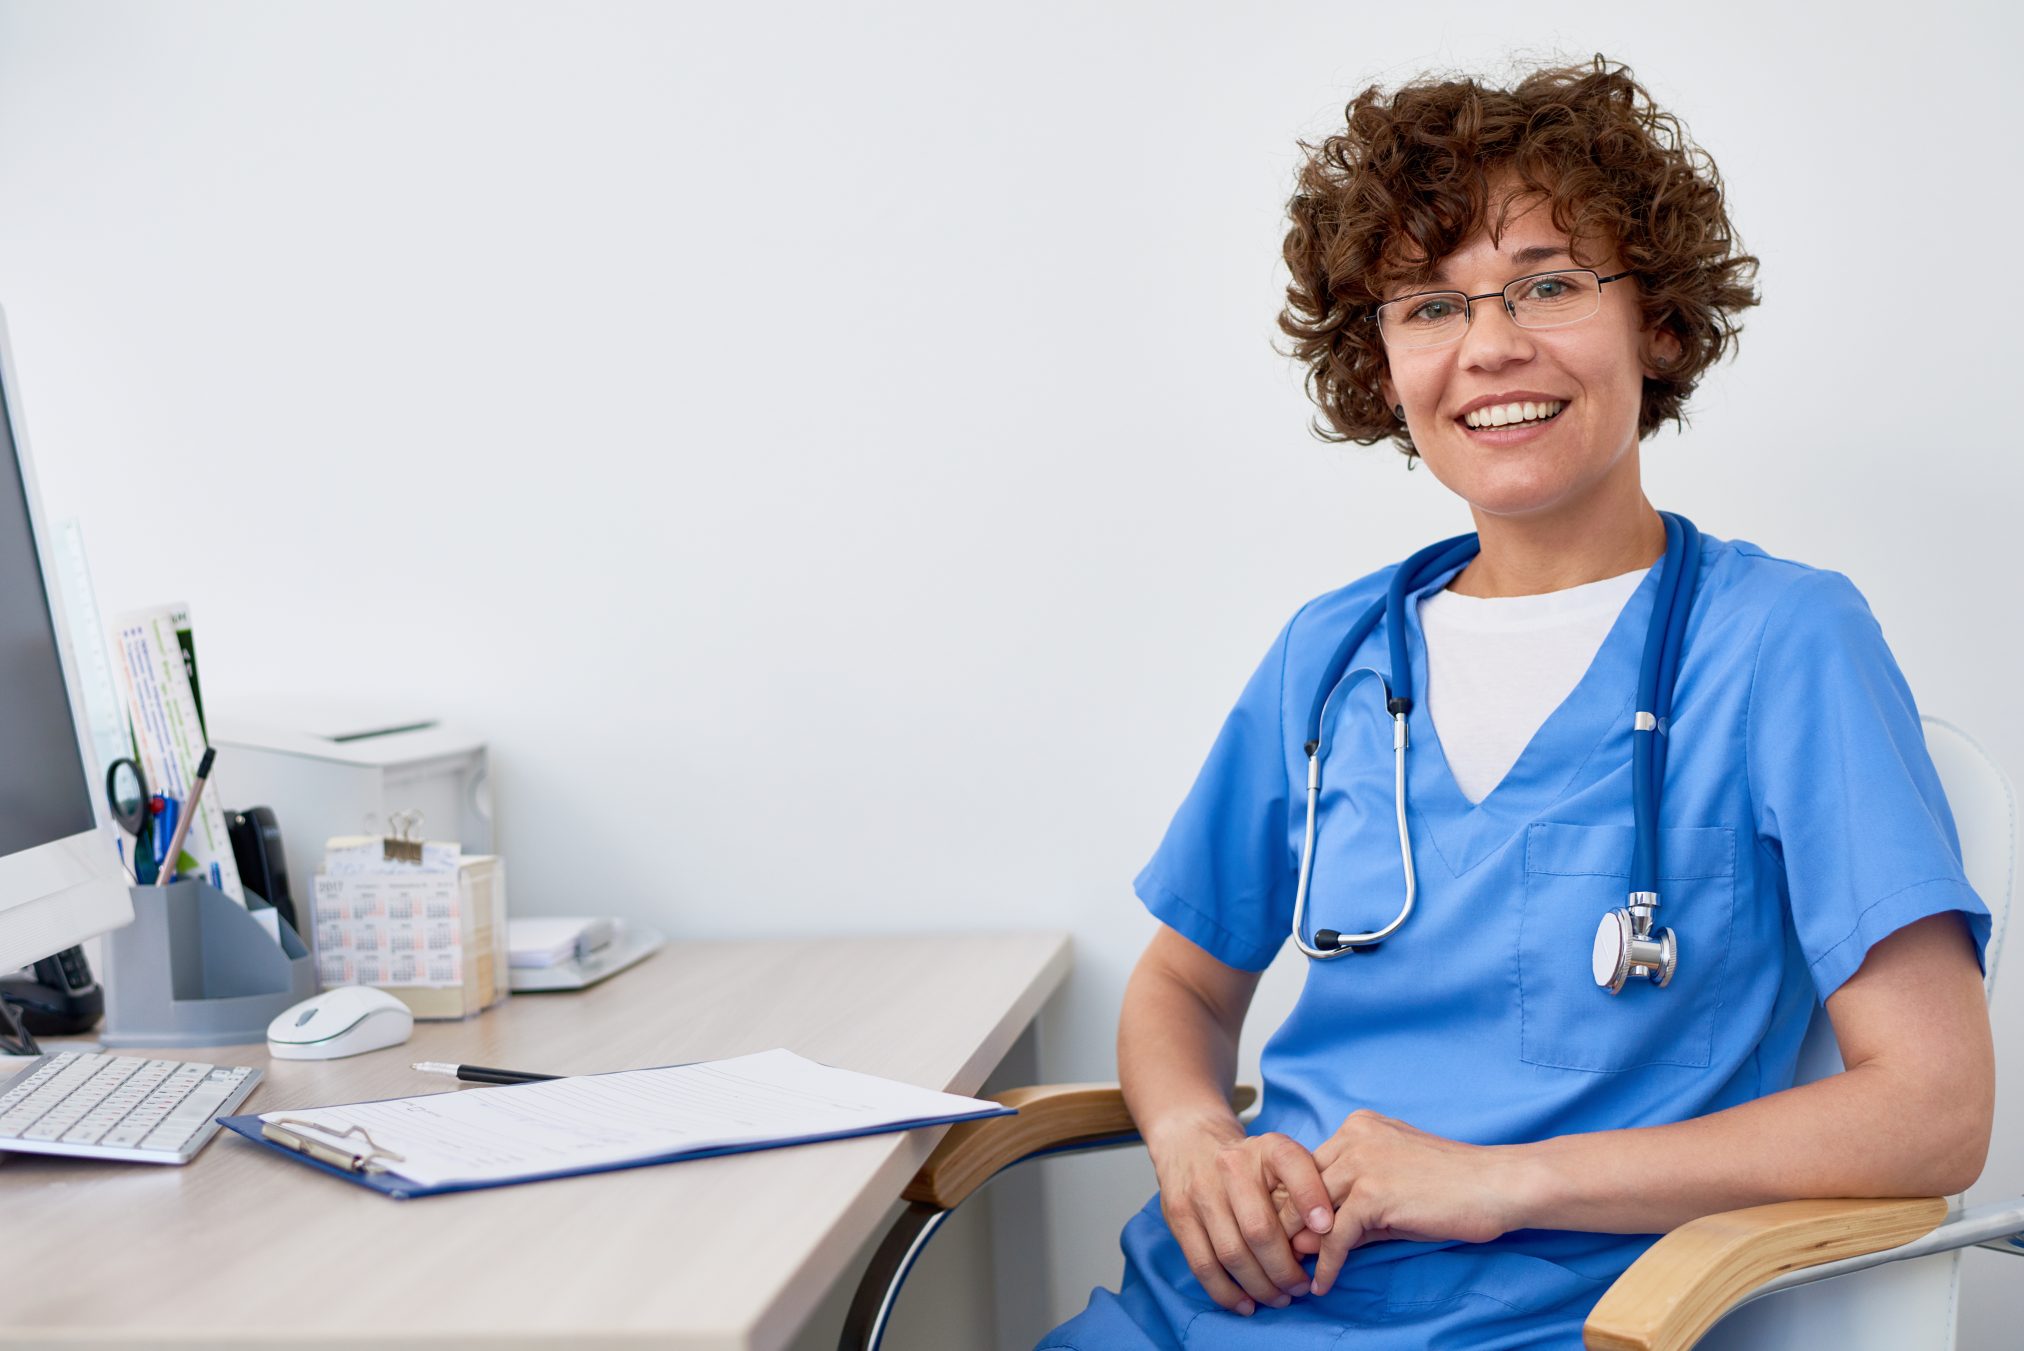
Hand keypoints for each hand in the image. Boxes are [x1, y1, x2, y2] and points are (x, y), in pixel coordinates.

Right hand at [1148, 1121, 1338, 1316]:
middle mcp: (1231, 1166)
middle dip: (1285, 1269)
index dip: (1311, 1198)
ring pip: (1232, 1254)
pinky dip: (1227, 1292)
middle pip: (1260, 1230)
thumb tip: (1321, 1240)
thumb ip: (1307, 1192)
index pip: (1292, 1165)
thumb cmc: (1251, 1162)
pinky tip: (1246, 1304)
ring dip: (1260, 1286)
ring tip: (1279, 1298)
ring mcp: (1201, 1193)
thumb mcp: (1284, 1160)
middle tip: (1300, 1287)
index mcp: (1266, 1148)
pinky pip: (1203, 1266)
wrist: (1191, 1143)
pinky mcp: (1179, 1217)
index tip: (1327, 1229)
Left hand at [1273, 1109, 1526, 1296]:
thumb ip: (1354, 1201)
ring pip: (1312, 1210)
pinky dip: (1327, 1264)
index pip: (1310, 1165)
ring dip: (1302, 1245)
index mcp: (1358, 1126)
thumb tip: (1314, 1238)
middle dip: (1292, 1222)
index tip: (1290, 1231)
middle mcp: (1353, 1137)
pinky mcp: (1373, 1195)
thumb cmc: (1453, 1185)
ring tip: (1295, 1274)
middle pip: (1303, 1185)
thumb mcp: (1395, 1181)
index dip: (1298, 1201)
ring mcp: (1362, 1163)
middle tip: (1283, 1256)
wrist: (1498, 1185)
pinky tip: (1323, 1284)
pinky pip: (1335, 1236)